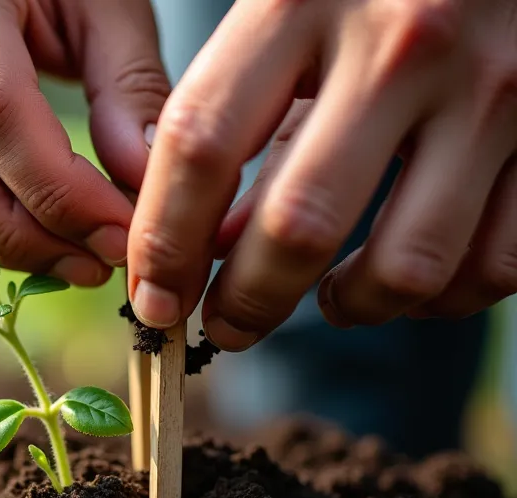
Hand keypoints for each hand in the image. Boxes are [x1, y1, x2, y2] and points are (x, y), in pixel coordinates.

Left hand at [127, 0, 516, 349]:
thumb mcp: (292, 5)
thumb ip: (240, 107)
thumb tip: (204, 244)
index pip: (200, 143)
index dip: (162, 239)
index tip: (151, 298)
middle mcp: (403, 45)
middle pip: (298, 225)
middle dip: (246, 302)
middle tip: (226, 328)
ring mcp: (492, 91)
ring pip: (405, 267)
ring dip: (350, 309)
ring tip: (323, 302)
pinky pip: (493, 265)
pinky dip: (439, 298)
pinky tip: (403, 279)